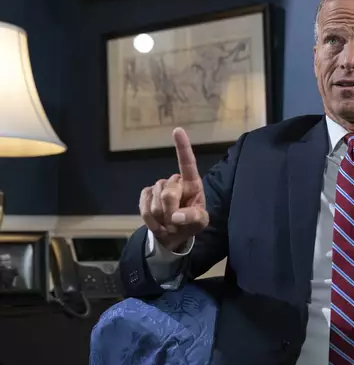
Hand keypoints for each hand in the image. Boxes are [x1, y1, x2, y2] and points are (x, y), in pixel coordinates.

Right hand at [139, 128, 208, 251]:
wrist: (173, 234)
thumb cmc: (190, 223)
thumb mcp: (200, 222)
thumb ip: (193, 218)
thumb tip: (176, 216)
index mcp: (192, 184)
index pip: (187, 164)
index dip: (182, 147)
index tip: (177, 130)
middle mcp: (175, 182)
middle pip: (168, 193)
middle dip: (171, 211)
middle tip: (176, 223)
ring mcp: (159, 187)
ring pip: (155, 202)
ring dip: (161, 218)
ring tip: (169, 224)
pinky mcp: (146, 194)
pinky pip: (144, 207)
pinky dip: (150, 220)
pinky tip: (158, 224)